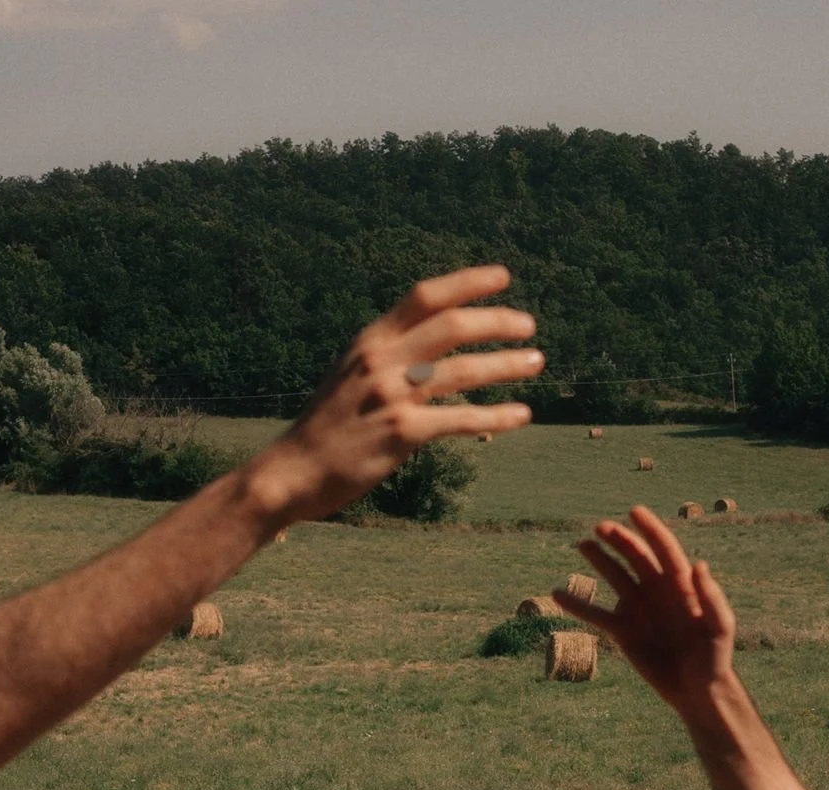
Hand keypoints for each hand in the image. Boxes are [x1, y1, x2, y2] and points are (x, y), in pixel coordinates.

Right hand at [251, 265, 542, 519]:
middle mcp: (381, 361)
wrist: (292, 472)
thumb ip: (386, 356)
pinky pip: (461, 420)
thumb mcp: (348, 375)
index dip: (467, 283)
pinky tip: (522, 415)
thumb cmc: (325, 428)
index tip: (503, 277)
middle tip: (529, 325)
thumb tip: (427, 344)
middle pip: (451, 326)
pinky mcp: (402, 434)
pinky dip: (496, 416)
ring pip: (463, 370)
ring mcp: (392, 396)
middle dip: (497, 321)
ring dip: (506, 364)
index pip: (424, 297)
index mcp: (369, 341)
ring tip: (536, 362)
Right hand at [553, 508, 736, 710]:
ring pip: (615, 578)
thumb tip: (698, 565)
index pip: (664, 550)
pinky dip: (577, 606)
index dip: (651, 530)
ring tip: (582, 545)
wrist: (697, 690)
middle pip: (636, 558)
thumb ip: (711, 598)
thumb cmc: (715, 658)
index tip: (635, 512)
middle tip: (602, 527)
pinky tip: (557, 595)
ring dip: (599, 560)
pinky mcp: (623, 631)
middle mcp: (657, 591)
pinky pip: (597, 614)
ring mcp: (638, 609)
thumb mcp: (719, 628)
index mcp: (682, 585)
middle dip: (620, 540)